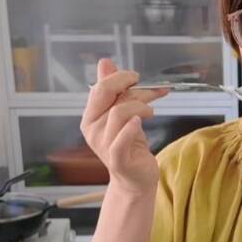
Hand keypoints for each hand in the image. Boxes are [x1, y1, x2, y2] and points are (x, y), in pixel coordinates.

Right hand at [80, 59, 168, 194]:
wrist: (135, 178)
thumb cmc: (130, 145)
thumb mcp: (121, 114)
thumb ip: (113, 90)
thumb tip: (104, 63)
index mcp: (90, 117)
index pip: (100, 88)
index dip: (119, 78)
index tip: (136, 77)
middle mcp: (92, 130)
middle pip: (106, 95)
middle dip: (130, 86)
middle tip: (151, 88)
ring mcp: (103, 145)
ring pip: (119, 113)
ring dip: (140, 106)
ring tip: (151, 111)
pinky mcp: (117, 159)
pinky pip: (121, 139)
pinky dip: (132, 128)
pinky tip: (140, 122)